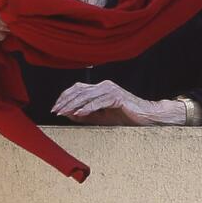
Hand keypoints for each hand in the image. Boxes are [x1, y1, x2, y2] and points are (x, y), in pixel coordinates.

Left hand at [51, 80, 184, 125]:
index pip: (77, 88)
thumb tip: (68, 114)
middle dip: (65, 100)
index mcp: (100, 88)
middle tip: (55, 111)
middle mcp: (104, 85)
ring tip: (63, 112)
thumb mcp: (101, 117)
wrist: (146, 117)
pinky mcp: (117, 97)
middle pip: (79, 90)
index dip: (65, 97)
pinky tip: (78, 113)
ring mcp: (111, 89)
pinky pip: (98, 102)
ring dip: (73, 104)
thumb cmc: (125, 117)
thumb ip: (85, 115)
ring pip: (86, 95)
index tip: (55, 107)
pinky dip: (87, 108)